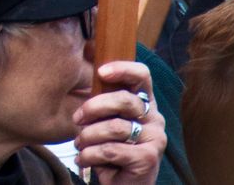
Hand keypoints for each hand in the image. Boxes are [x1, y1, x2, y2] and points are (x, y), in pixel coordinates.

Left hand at [72, 62, 166, 184]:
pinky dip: (90, 154)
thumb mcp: (104, 119)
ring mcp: (155, 139)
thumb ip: (101, 98)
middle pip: (124, 100)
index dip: (123, 69)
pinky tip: (83, 159)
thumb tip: (85, 60)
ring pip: (115, 127)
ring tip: (79, 144)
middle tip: (77, 119)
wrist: (122, 184)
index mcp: (145, 104)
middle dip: (93, 107)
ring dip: (88, 136)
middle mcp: (155, 119)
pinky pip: (111, 150)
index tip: (100, 72)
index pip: (142, 76)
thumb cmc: (109, 148)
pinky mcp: (148, 159)